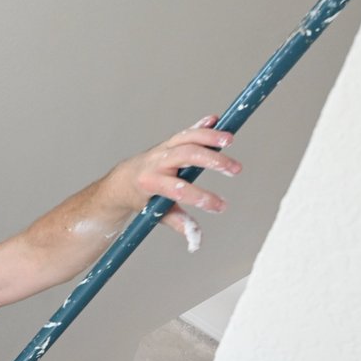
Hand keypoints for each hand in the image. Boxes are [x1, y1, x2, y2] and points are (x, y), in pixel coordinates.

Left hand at [116, 115, 240, 245]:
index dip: (201, 197)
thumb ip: (177, 223)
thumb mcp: (155, 214)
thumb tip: (195, 241)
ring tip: (229, 140)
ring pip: (187, 138)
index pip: (179, 189)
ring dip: (209, 137)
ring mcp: (164, 149)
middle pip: (185, 155)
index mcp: (151, 182)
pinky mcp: (170, 142)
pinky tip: (215, 120)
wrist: (125, 180)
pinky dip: (201, 125)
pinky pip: (186, 131)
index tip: (221, 207)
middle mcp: (157, 162)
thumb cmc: (142, 199)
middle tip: (235, 169)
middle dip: (212, 161)